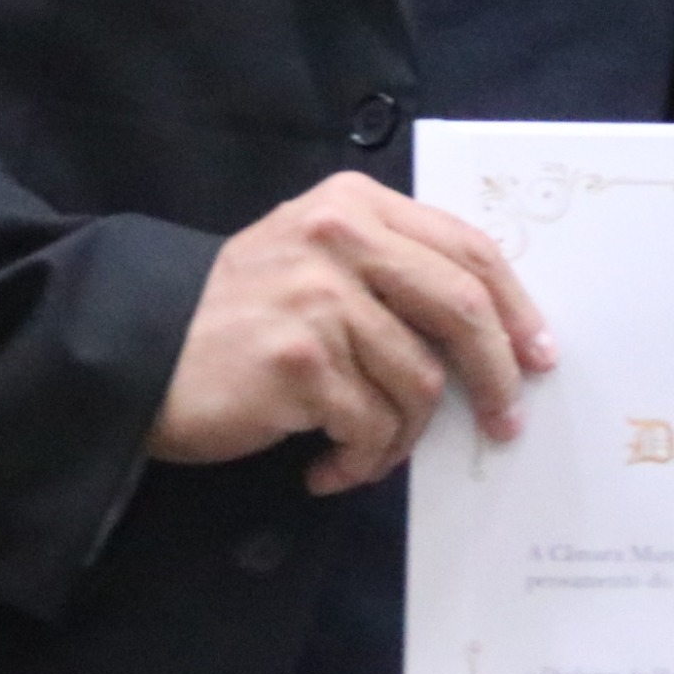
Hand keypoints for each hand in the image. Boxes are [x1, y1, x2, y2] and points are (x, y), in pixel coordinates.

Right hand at [147, 173, 554, 493]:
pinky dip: (360, 462)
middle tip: (506, 423)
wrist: (136, 351)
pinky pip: (372, 429)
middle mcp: (341, 239)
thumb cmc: (237, 315)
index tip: (537, 354)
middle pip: (462, 309)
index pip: (467, 248)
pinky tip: (327, 468)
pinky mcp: (300, 362)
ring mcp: (320, 299)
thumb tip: (491, 334)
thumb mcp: (314, 257)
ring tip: (364, 452)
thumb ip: (390, 271)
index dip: (514, 306)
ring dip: (401, 438)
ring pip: (419, 384)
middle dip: (497, 376)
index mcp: (354, 205)